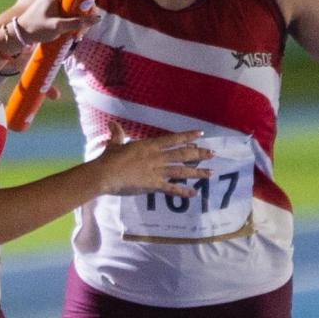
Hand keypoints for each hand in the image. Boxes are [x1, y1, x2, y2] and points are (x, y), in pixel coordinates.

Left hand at [15, 0, 104, 47]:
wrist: (20, 33)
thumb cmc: (36, 28)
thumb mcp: (58, 26)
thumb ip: (77, 23)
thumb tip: (96, 18)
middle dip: (90, 4)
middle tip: (91, 19)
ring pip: (78, 1)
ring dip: (84, 15)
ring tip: (80, 33)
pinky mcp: (58, 7)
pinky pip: (73, 8)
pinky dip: (78, 18)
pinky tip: (76, 32)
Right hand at [95, 123, 210, 195]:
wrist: (106, 174)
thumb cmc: (109, 159)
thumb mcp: (115, 144)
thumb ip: (117, 134)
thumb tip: (111, 123)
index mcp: (149, 145)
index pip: (173, 139)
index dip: (188, 137)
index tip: (201, 135)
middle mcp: (157, 157)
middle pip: (183, 154)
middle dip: (199, 154)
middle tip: (212, 154)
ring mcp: (157, 171)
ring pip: (182, 171)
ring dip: (197, 172)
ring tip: (211, 172)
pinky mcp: (154, 185)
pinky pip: (172, 189)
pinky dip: (183, 191)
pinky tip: (194, 193)